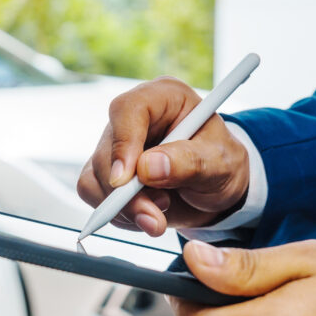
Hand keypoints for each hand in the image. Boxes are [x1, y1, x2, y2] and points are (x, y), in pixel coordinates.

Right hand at [76, 77, 249, 235]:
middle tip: (154, 216)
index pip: (128, 110)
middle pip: (107, 151)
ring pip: (96, 176)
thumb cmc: (221, 165)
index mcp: (164, 98)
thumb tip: (148, 167)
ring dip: (123, 208)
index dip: (123, 143)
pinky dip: (118, 214)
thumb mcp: (220, 163)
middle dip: (126, 193)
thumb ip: (189, 163)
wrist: (216, 189)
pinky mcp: (107, 171)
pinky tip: (145, 215)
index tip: (126, 179)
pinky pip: (94, 193)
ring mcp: (116, 145)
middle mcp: (134, 119)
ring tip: (159, 216)